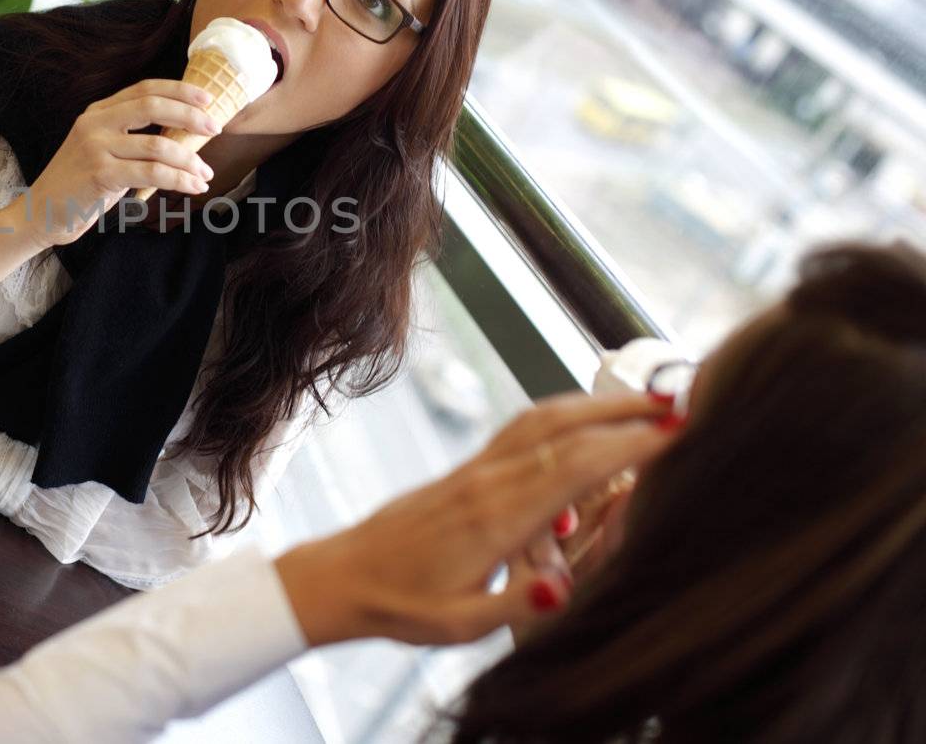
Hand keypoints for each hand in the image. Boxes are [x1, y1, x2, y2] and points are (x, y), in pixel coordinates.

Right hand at [21, 79, 218, 246]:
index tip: (207, 98)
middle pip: (153, 105)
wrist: (40, 213)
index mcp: (97, 112)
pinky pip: (151, 173)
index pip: (144, 89)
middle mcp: (95, 123)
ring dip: (189, 159)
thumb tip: (180, 134)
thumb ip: (130, 136)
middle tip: (215, 128)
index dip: (179, 90)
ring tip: (205, 173)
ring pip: (158, 145)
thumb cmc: (78, 185)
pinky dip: (178, 179)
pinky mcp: (100, 174)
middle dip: (190, 115)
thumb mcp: (100, 150)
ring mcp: (96, 147)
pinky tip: (192, 186)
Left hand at [276, 391, 676, 647]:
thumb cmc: (403, 605)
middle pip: (564, 428)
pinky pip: (521, 431)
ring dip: (595, 405)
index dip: (627, 446)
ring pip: (541, 419)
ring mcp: (476, 470)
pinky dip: (563, 416)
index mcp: (494, 516)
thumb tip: (560, 583)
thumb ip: (514, 605)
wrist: (345, 577)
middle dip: (623, 411)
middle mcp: (488, 481)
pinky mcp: (467, 470)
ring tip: (645, 401)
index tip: (676, 431)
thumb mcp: (459, 623)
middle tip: (680, 401)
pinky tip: (587, 423)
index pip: (573, 467)